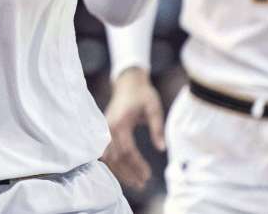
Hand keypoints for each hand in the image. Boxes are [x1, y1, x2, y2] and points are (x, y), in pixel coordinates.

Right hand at [101, 68, 165, 190]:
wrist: (128, 82)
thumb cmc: (143, 94)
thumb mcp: (154, 109)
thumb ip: (157, 128)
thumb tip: (161, 148)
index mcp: (120, 122)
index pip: (127, 150)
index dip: (137, 165)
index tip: (149, 175)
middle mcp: (109, 127)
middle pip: (116, 157)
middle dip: (128, 172)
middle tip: (142, 184)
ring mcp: (105, 129)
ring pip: (109, 156)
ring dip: (120, 170)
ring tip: (134, 182)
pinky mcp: (105, 130)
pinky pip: (106, 151)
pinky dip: (113, 163)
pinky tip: (122, 171)